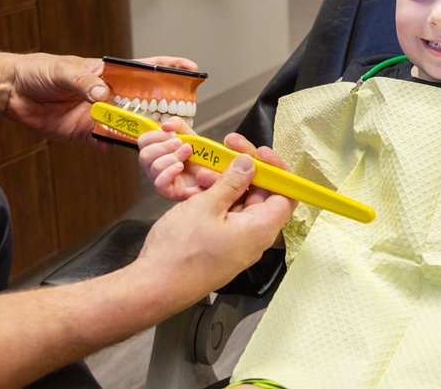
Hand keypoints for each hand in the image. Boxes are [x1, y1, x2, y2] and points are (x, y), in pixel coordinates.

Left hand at [5, 53, 197, 145]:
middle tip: (181, 120)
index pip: (146, 70)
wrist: (11, 92)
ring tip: (158, 140)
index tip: (192, 70)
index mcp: (110, 75)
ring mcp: (101, 115)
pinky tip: (120, 151)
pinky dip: (114, 148)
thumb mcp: (63, 70)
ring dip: (143, 133)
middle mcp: (111, 95)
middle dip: (165, 110)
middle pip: (145, 102)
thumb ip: (84, 81)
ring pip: (130, 126)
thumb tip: (103, 95)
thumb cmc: (39, 71)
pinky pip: (107, 143)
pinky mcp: (86, 133)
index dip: (170, 69)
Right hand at [134, 153, 295, 306]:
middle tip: (226, 152)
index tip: (258, 154)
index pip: (286, 195)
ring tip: (202, 173)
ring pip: (242, 204)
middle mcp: (254, 238)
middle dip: (245, 172)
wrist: (154, 287)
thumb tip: (249, 164)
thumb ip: (231, 182)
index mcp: (260, 229)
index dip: (277, 170)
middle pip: (263, 196)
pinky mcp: (222, 246)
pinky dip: (218, 199)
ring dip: (227, 184)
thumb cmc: (180, 252)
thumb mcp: (206, 206)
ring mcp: (238, 243)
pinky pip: (228, 216)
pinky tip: (199, 189)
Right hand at [138, 116, 216, 199]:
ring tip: (186, 153)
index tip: (172, 133)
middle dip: (164, 146)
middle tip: (180, 142)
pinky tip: (180, 166)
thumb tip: (165, 125)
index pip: (143, 142)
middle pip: (144, 155)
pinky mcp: (168, 192)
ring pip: (153, 167)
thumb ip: (177, 125)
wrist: (213, 172)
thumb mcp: (189, 135)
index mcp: (156, 151)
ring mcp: (160, 179)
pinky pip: (159, 183)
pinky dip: (170, 171)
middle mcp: (154, 166)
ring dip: (171, 156)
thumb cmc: (198, 156)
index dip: (155, 135)